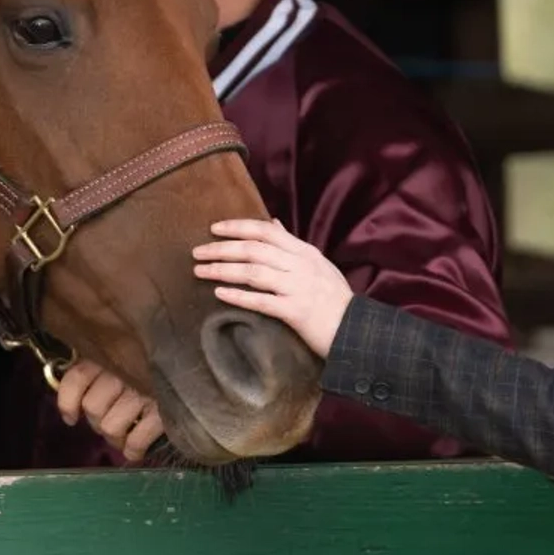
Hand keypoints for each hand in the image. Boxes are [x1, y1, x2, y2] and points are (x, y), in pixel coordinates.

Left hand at [54, 360, 165, 461]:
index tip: (71, 417)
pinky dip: (133, 449)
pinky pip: (136, 441)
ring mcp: (143, 393)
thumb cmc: (156, 365)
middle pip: (92, 408)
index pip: (77, 378)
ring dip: (116, 438)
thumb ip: (100, 372)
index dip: (68, 402)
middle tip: (112, 421)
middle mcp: (125, 371)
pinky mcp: (163, 412)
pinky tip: (136, 449)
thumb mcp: (125, 357)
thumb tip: (75, 409)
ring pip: (110, 428)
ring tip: (125, 435)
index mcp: (112, 355)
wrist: (204, 364)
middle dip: (99, 422)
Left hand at [193, 219, 351, 357]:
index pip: (266, 231)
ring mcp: (298, 288)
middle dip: (222, 248)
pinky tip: (220, 293)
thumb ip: (293, 244)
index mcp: (305, 252)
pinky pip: (261, 301)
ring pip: (253, 272)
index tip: (214, 228)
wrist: (357, 331)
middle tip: (197, 252)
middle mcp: (300, 265)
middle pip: (254, 249)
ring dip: (223, 270)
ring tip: (200, 271)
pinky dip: (239, 296)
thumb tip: (273, 224)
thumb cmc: (335, 299)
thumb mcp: (318, 264)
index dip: (238, 227)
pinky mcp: (296, 312)